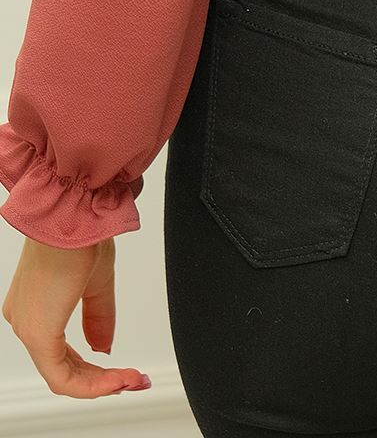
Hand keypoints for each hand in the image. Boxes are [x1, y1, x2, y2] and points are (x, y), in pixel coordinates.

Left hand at [2, 235, 149, 397]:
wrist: (73, 214)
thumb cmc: (81, 232)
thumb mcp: (96, 281)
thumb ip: (98, 317)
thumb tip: (102, 349)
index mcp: (35, 304)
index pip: (61, 352)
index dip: (93, 367)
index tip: (122, 370)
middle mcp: (24, 319)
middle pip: (62, 367)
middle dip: (101, 380)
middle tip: (132, 380)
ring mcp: (28, 328)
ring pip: (61, 375)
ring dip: (101, 384)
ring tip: (131, 380)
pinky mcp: (38, 334)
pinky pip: (62, 377)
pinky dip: (93, 384)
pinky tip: (118, 380)